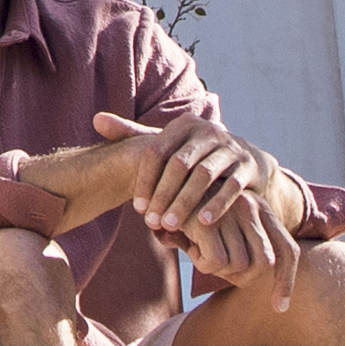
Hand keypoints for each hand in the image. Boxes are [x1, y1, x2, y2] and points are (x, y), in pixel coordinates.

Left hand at [91, 112, 299, 280]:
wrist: (245, 161)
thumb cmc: (195, 155)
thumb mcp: (167, 142)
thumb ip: (132, 133)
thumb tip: (96, 119)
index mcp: (184, 124)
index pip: (156, 151)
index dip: (144, 180)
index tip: (136, 208)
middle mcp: (209, 130)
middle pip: (179, 164)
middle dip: (163, 195)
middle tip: (150, 222)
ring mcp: (231, 147)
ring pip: (204, 176)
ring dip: (185, 203)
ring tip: (170, 226)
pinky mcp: (248, 165)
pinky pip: (231, 186)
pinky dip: (216, 205)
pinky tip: (203, 223)